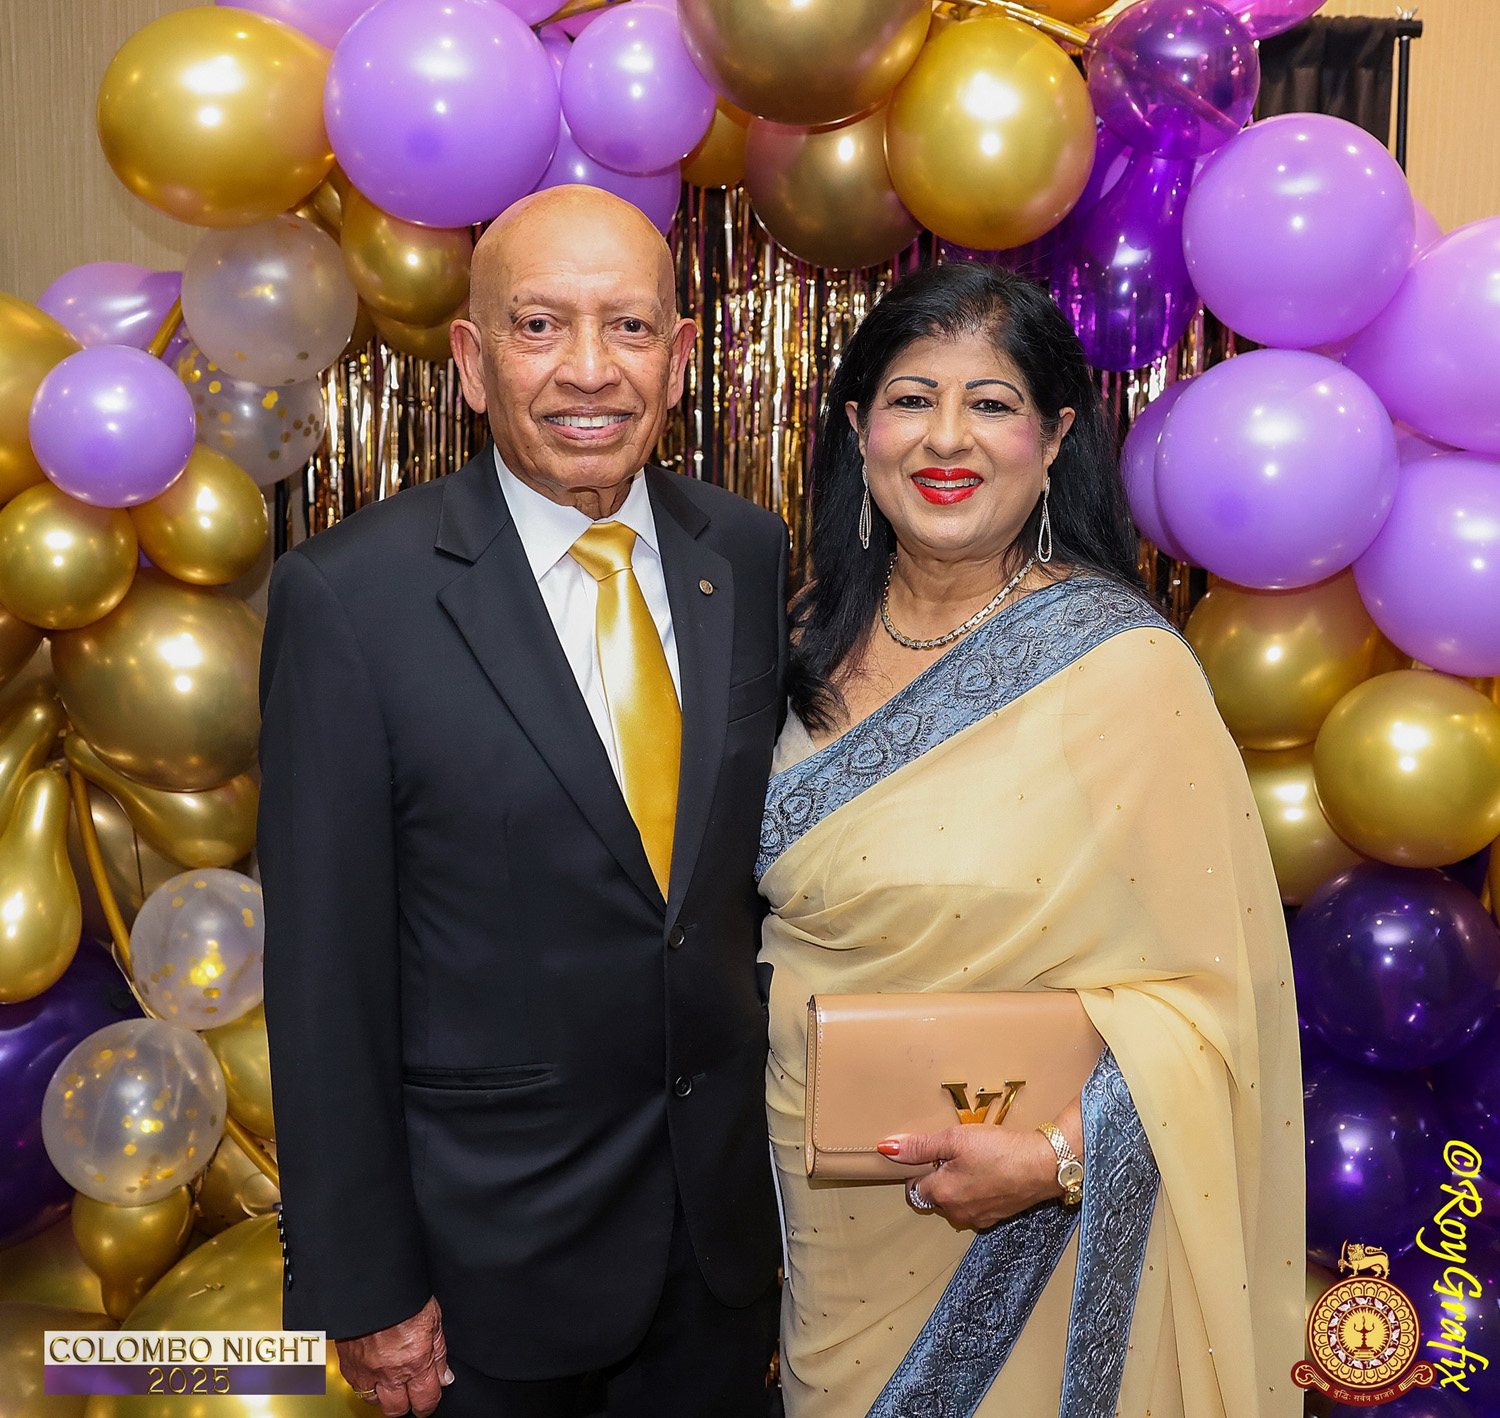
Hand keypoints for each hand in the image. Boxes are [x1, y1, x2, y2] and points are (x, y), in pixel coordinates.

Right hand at [336, 1295, 452, 1416]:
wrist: (372, 1283)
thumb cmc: (404, 1295)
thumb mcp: (433, 1319)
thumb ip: (438, 1352)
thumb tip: (444, 1376)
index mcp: (416, 1360)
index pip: (425, 1400)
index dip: (429, 1404)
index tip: (430, 1400)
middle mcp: (391, 1371)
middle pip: (398, 1409)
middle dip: (407, 1404)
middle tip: (411, 1392)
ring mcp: (367, 1370)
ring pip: (375, 1402)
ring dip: (385, 1396)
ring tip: (392, 1383)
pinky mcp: (349, 1365)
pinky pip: (356, 1388)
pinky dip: (366, 1385)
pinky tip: (373, 1373)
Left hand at [880, 1101, 1083, 1231]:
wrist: (1044, 1165)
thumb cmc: (999, 1150)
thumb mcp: (954, 1139)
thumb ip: (919, 1146)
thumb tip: (886, 1148)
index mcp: (942, 1195)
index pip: (913, 1187)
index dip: (918, 1168)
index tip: (931, 1153)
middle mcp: (957, 1213)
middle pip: (934, 1196)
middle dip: (938, 1177)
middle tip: (954, 1153)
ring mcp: (978, 1218)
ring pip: (955, 1202)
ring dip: (957, 1184)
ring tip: (973, 1160)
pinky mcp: (996, 1217)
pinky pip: (975, 1205)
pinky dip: (976, 1191)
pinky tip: (989, 1172)